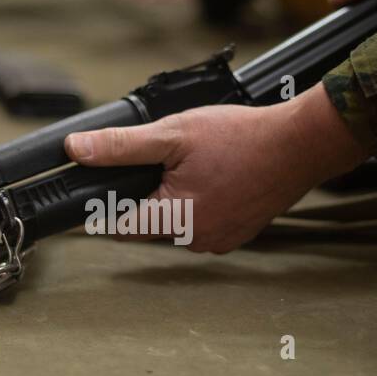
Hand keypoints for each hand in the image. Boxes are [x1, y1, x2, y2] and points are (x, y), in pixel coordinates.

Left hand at [63, 82, 366, 253]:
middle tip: (167, 162)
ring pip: (177, 224)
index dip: (107, 206)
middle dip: (148, 196)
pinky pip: (203, 224)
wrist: (299, 145)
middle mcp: (195, 240)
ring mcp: (219, 241)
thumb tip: (77, 150)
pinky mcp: (237, 236)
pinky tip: (215, 179)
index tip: (105, 191)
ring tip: (197, 167)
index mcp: (174, 218)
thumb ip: (122, 146)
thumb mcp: (173, 134)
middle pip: (149, 223)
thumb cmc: (241, 137)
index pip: (119, 226)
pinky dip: (201, 205)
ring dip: (176, 201)